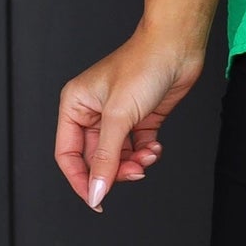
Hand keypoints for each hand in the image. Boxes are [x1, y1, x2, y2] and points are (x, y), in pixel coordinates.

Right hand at [56, 25, 206, 211]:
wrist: (178, 45)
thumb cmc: (143, 65)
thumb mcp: (119, 116)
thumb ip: (105, 158)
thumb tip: (95, 191)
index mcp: (75, 105)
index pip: (68, 154)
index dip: (81, 180)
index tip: (97, 200)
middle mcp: (93, 111)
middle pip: (95, 159)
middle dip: (115, 170)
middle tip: (135, 173)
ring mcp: (117, 115)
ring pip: (118, 156)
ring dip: (134, 163)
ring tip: (149, 155)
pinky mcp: (140, 117)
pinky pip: (136, 148)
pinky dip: (145, 153)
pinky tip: (155, 147)